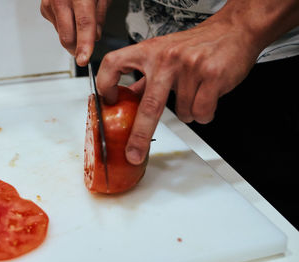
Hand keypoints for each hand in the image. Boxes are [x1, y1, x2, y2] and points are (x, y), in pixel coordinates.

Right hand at [40, 0, 110, 65]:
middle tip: (86, 49)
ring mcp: (49, 3)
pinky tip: (70, 14)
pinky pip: (56, 26)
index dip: (84, 44)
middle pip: (67, 35)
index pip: (83, 23)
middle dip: (77, 48)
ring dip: (72, 35)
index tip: (83, 59)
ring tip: (80, 19)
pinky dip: (65, 26)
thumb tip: (96, 35)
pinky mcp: (44, 7)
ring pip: (61, 33)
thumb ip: (100, 14)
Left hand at [96, 16, 261, 164]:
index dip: (106, 83)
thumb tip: (124, 98)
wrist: (232, 31)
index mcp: (149, 51)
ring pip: (182, 113)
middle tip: (134, 154)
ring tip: (194, 92)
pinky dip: (204, 113)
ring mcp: (190, 67)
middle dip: (139, 136)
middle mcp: (166, 58)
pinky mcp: (212, 75)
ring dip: (188, 112)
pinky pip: (201, 113)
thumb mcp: (162, 54)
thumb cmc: (194, 45)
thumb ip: (143, 77)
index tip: (108, 101)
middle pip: (148, 106)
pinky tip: (206, 96)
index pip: (114, 63)